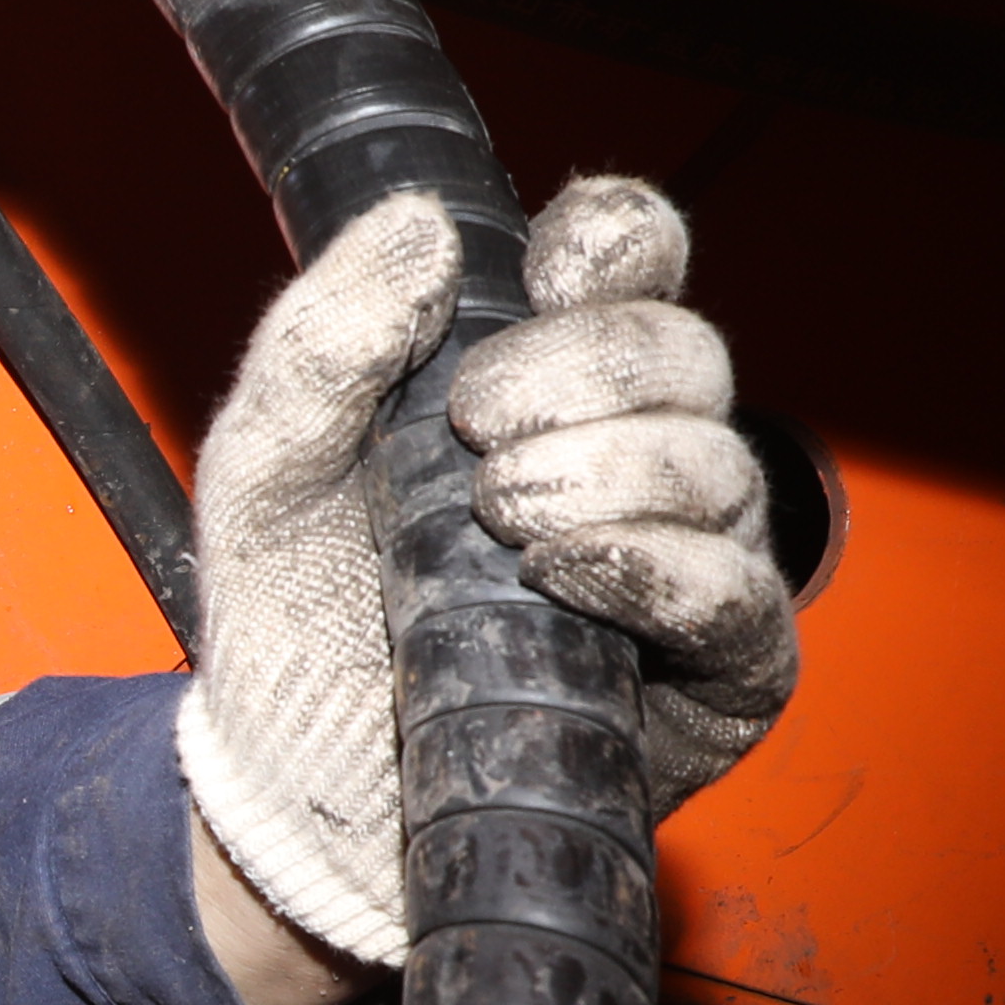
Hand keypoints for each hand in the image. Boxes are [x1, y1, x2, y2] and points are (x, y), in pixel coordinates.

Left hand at [171, 179, 798, 981]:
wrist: (292, 781)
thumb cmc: (294, 617)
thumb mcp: (263, 466)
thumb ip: (321, 344)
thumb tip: (414, 223)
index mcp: (544, 378)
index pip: (632, 261)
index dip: (614, 242)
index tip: (544, 273)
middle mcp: (638, 454)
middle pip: (687, 352)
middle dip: (585, 371)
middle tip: (476, 431)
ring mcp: (690, 559)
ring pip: (720, 465)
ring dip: (608, 474)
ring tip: (497, 519)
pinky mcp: (719, 673)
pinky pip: (740, 598)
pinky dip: (659, 571)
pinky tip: (571, 571)